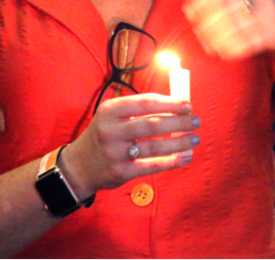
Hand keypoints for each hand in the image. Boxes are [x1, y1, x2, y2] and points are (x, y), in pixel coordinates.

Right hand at [63, 94, 199, 198]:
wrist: (79, 166)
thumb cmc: (105, 135)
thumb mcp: (113, 116)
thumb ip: (139, 109)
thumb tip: (177, 105)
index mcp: (110, 110)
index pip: (146, 102)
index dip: (170, 103)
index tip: (188, 105)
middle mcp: (111, 130)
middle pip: (153, 124)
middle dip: (179, 122)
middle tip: (196, 121)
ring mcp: (115, 153)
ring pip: (155, 147)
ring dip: (180, 142)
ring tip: (195, 138)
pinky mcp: (121, 172)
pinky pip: (152, 165)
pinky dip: (172, 161)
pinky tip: (186, 157)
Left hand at [183, 0, 274, 61]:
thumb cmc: (265, 10)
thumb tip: (190, 10)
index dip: (200, 1)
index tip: (190, 14)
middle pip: (223, 8)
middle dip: (206, 24)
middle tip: (199, 34)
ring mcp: (270, 12)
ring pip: (231, 27)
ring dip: (215, 39)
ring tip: (209, 45)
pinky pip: (243, 43)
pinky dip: (229, 49)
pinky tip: (224, 52)